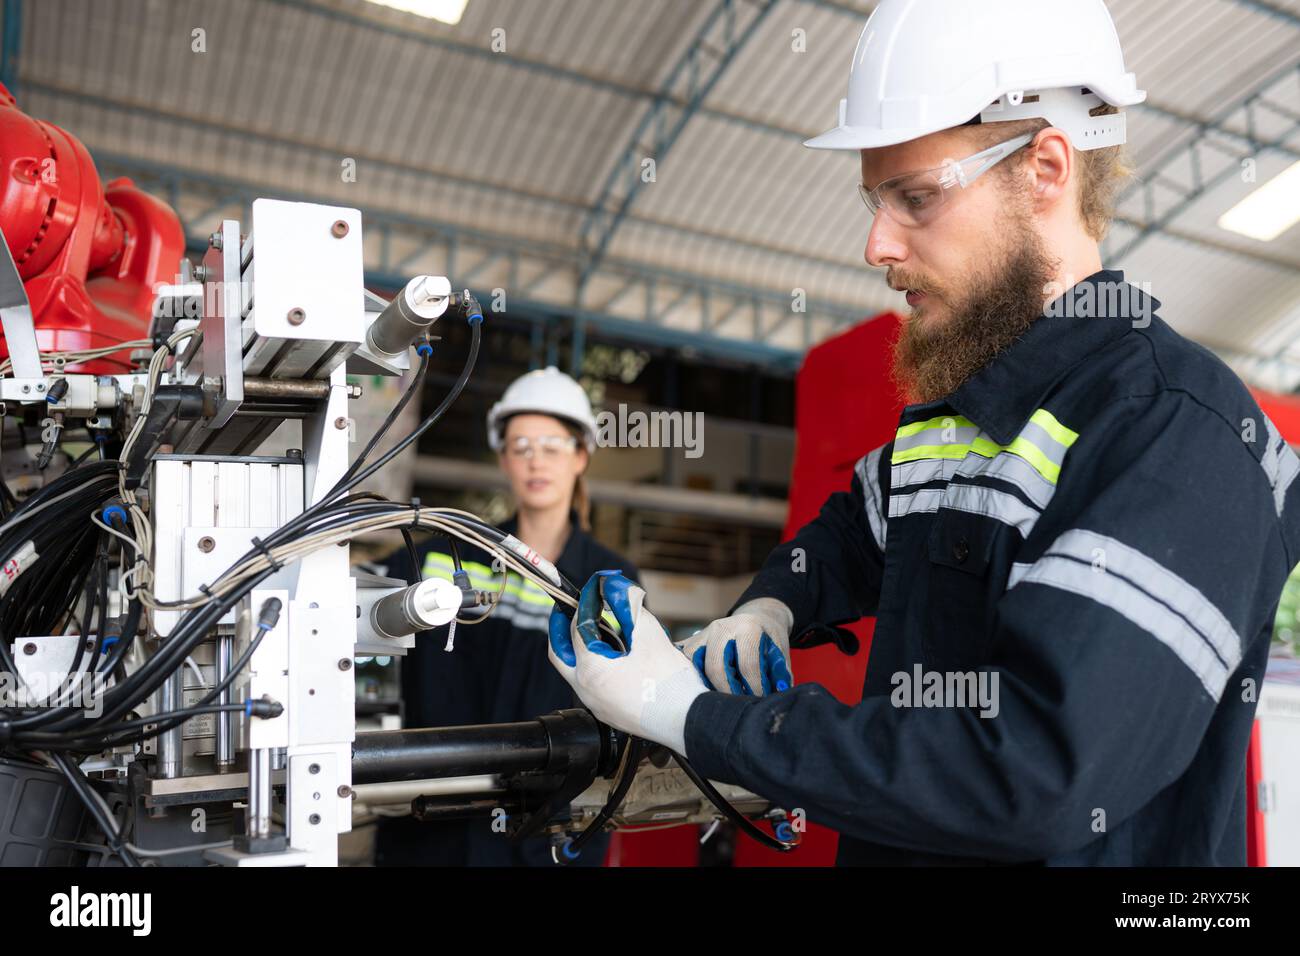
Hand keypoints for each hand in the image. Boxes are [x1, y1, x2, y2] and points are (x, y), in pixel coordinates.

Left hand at [548, 571, 706, 755]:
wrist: (688, 720)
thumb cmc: (671, 684)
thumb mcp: (650, 634)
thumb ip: (628, 605)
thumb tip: (614, 587)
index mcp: (591, 670)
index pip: (576, 628)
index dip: (584, 605)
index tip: (594, 592)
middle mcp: (585, 691)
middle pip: (560, 654)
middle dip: (561, 630)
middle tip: (568, 611)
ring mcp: (596, 705)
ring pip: (574, 672)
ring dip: (578, 649)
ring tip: (596, 630)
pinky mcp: (608, 713)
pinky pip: (590, 686)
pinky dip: (592, 666)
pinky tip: (612, 656)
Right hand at [676, 598, 793, 695]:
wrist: (757, 616)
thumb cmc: (769, 639)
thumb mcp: (780, 652)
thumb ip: (779, 675)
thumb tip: (773, 701)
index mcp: (748, 627)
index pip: (747, 664)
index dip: (754, 687)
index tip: (758, 701)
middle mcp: (722, 627)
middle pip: (716, 667)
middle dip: (727, 692)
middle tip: (737, 705)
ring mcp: (703, 633)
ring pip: (694, 666)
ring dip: (704, 687)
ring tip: (718, 702)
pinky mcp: (691, 641)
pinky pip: (683, 663)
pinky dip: (688, 679)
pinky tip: (698, 693)